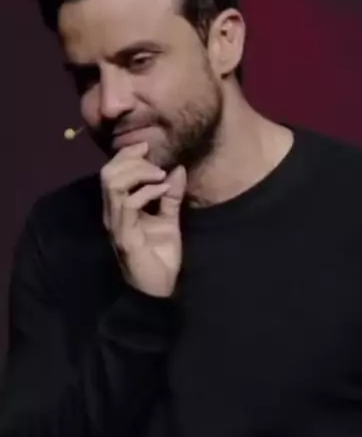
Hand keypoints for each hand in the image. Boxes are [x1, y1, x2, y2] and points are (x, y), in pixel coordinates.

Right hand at [101, 142, 186, 297]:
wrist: (159, 290)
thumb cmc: (160, 257)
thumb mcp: (169, 220)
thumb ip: (170, 196)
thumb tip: (178, 168)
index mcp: (120, 208)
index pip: (112, 171)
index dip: (127, 154)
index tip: (149, 147)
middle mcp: (113, 213)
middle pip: (108, 172)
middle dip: (131, 159)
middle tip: (154, 158)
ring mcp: (117, 224)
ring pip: (113, 183)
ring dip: (139, 172)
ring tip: (160, 174)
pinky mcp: (125, 236)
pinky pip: (128, 204)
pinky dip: (146, 191)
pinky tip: (162, 190)